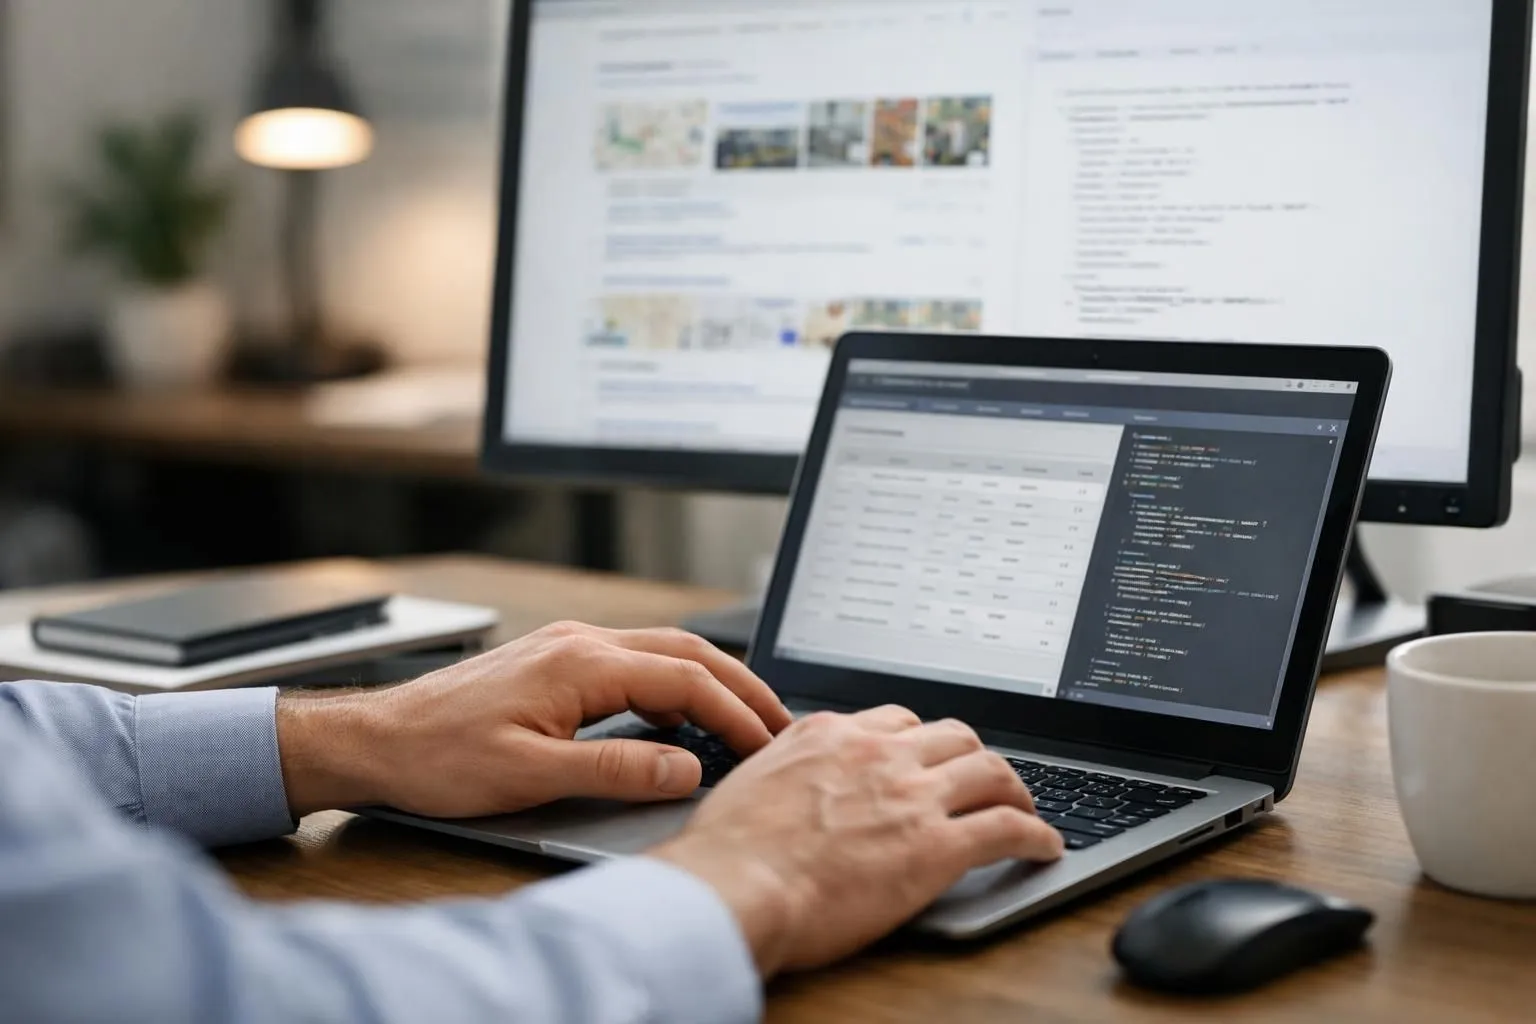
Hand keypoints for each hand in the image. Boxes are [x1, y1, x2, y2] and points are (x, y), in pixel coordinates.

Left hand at [275, 622, 792, 817]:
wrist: (378, 740)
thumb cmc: (440, 757)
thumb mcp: (532, 776)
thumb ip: (617, 769)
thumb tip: (687, 767)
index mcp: (581, 662)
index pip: (684, 680)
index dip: (733, 712)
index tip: (766, 745)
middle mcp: (579, 642)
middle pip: (685, 651)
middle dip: (740, 684)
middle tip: (779, 721)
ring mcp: (567, 646)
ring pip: (662, 650)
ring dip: (710, 679)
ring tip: (744, 716)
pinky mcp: (555, 660)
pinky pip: (634, 660)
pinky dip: (673, 682)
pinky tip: (678, 716)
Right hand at [651, 705, 1063, 977]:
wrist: (735, 886)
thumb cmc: (728, 851)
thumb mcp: (750, 779)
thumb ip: (784, 765)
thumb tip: (790, 775)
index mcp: (831, 735)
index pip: (896, 719)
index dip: (921, 740)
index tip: (928, 758)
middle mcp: (878, 754)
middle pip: (952, 736)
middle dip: (974, 756)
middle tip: (984, 779)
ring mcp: (911, 797)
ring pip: (989, 771)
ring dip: (1014, 788)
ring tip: (1024, 807)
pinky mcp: (935, 847)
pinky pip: (1006, 828)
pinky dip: (1036, 835)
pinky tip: (1044, 846)